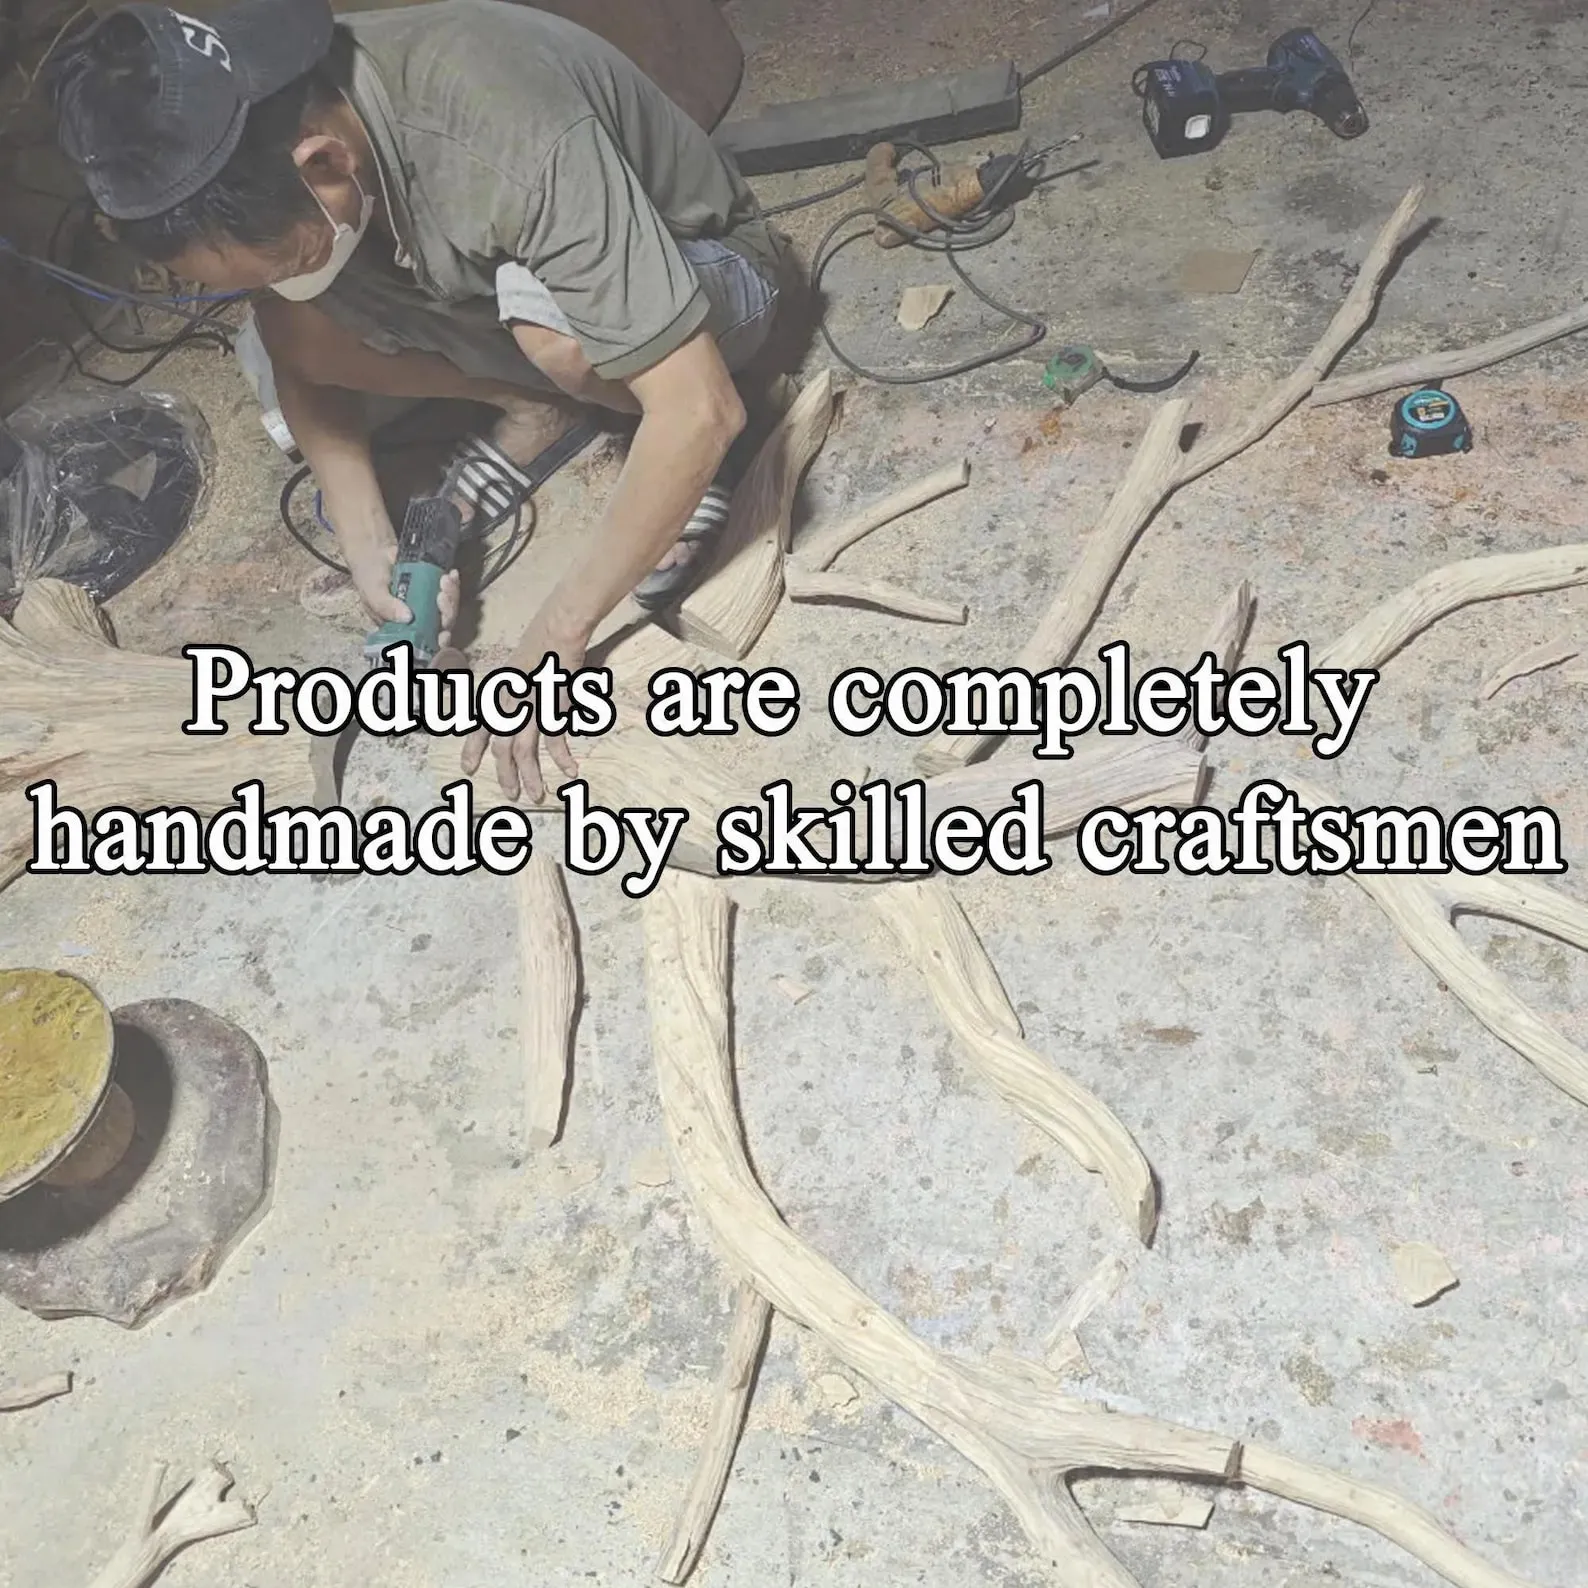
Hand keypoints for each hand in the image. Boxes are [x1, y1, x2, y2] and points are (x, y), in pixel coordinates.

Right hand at [346, 538, 460, 651]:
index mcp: (402, 628)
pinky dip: (454, 584)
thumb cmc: (369, 577)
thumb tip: (407, 618)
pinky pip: (450, 591)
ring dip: (451, 596)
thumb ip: (386, 607)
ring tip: (445, 580)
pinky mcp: (434, 588)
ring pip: (449, 609)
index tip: (443, 634)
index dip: (437, 642)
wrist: (374, 552)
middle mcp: (418, 620)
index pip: (424, 643)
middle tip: (442, 596)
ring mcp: (428, 604)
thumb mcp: (373, 593)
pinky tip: (452, 574)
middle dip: (447, 613)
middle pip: (441, 625)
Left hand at [461, 620, 583, 802]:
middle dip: (505, 775)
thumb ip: (508, 690)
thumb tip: (508, 708)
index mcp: (496, 693)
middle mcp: (507, 704)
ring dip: (530, 776)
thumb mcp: (514, 668)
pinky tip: (570, 772)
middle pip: (501, 748)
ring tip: (536, 794)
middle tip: (511, 794)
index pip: (478, 726)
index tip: (468, 770)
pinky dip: (562, 758)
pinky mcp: (553, 708)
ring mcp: (530, 707)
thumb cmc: (538, 644)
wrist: (557, 631)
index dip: (472, 750)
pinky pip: (555, 740)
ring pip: (524, 751)